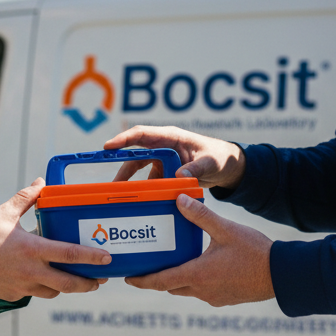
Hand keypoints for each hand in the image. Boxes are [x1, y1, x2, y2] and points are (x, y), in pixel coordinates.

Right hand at [0, 179, 110, 300]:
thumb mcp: (4, 213)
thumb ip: (26, 197)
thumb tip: (41, 181)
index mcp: (33, 250)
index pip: (70, 255)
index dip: (92, 257)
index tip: (107, 258)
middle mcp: (32, 272)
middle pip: (69, 283)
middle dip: (88, 283)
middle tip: (100, 279)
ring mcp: (22, 287)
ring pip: (53, 292)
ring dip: (66, 287)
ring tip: (74, 280)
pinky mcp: (12, 295)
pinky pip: (33, 293)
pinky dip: (42, 287)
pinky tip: (42, 279)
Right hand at [104, 126, 245, 190]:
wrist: (228, 167)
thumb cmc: (219, 157)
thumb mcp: (209, 162)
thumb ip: (195, 168)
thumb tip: (179, 176)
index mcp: (170, 137)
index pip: (141, 135)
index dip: (123, 139)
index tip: (108, 147)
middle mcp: (163, 147)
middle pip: (136, 155)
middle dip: (122, 167)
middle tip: (111, 182)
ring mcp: (163, 160)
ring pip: (141, 170)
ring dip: (132, 181)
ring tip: (121, 195)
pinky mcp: (166, 172)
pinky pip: (152, 180)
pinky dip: (146, 189)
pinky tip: (141, 201)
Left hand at [125, 194, 273, 305]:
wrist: (282, 275)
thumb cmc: (255, 253)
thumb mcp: (225, 229)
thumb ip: (200, 215)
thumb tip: (179, 198)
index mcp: (197, 274)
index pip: (161, 281)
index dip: (143, 280)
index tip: (128, 278)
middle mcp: (202, 290)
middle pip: (171, 287)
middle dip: (157, 278)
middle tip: (145, 266)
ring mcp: (214, 297)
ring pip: (187, 289)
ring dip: (177, 279)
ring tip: (170, 263)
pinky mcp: (225, 298)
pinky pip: (202, 291)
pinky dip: (194, 281)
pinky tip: (199, 266)